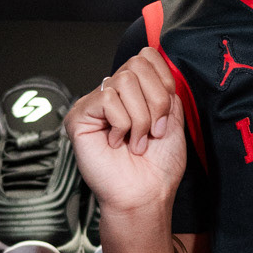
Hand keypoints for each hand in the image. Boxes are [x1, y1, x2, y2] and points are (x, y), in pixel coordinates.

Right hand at [64, 47, 187, 219]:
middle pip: (137, 65)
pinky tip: (117, 142)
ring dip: (140, 118)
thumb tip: (158, 66)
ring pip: (123, 81)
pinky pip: (107, 99)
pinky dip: (121, 124)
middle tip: (153, 132)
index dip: (163, 81)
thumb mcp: (173, 121)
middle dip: (155, 102)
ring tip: (136, 142)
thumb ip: (166, 90)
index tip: (166, 115)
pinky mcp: (79, 116)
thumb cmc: (158, 167)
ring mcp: (95, 103)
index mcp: (136, 92)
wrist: (146, 195)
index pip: (147, 57)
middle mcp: (114, 93)